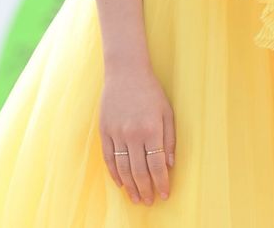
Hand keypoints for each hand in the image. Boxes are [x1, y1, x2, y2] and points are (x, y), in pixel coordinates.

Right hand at [100, 65, 175, 205]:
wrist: (126, 72)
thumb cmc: (150, 91)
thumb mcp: (167, 112)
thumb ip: (169, 139)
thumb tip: (169, 165)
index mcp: (151, 129)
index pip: (156, 165)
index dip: (161, 183)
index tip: (164, 195)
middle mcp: (133, 134)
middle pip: (139, 171)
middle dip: (146, 189)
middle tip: (149, 201)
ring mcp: (116, 133)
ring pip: (122, 169)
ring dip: (130, 187)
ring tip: (136, 198)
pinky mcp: (104, 131)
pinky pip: (109, 158)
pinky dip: (114, 174)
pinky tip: (121, 183)